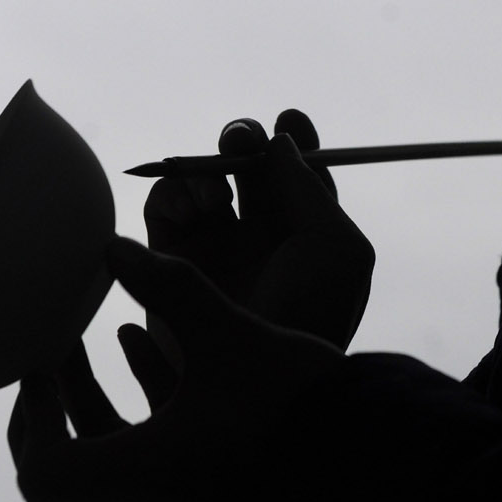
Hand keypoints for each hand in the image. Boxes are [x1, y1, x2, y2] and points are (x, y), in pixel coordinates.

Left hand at [8, 237, 343, 501]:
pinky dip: (124, 414)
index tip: (41, 361)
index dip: (30, 416)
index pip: (43, 472)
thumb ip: (169, 286)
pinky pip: (139, 462)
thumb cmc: (297, 406)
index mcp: (141, 474)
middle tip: (47, 365)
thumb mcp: (227, 332)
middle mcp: (150, 500)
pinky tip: (143, 344)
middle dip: (42, 423)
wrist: (368, 462)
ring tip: (83, 349)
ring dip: (81, 414)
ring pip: (97, 475)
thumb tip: (112, 247)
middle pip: (54, 490)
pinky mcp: (204, 489)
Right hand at [144, 112, 373, 349]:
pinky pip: (166, 205)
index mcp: (307, 236)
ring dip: (208, 170)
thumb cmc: (308, 316)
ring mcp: (214, 249)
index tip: (290, 118)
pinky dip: (174, 193)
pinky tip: (191, 208)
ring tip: (216, 196)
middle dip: (244, 142)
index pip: (299, 176)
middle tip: (241, 139)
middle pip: (250, 169)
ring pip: (206, 181)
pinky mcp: (168, 261)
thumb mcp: (335, 248)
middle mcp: (261, 240)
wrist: (253, 383)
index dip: (293, 141)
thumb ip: (309, 188)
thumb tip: (279, 140)